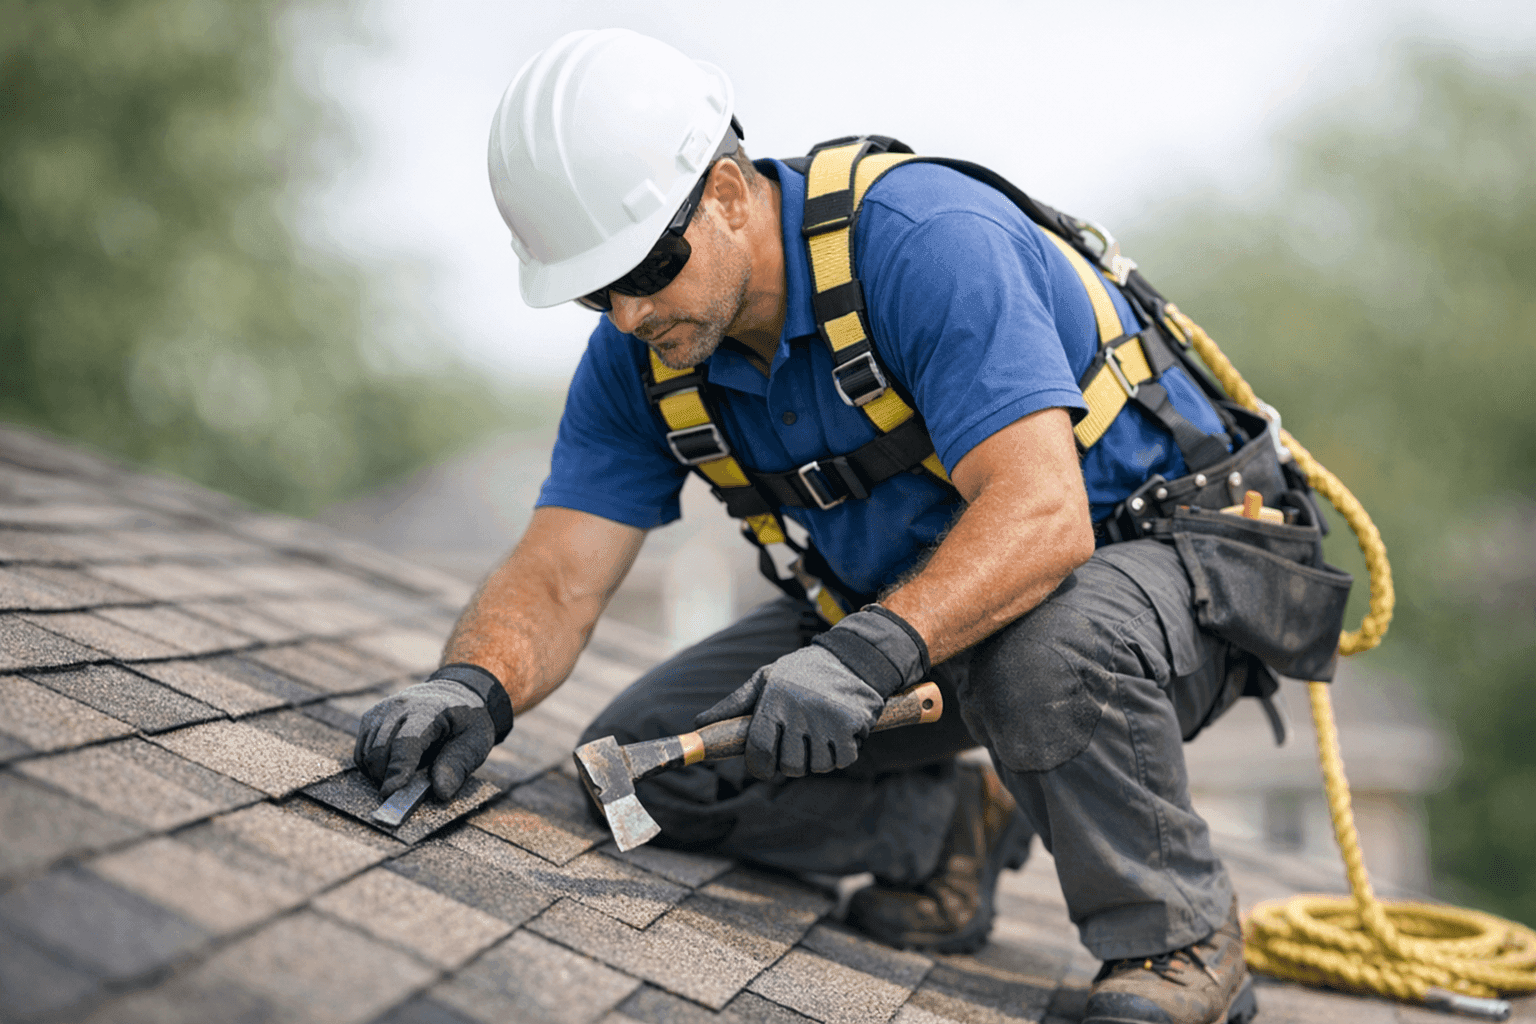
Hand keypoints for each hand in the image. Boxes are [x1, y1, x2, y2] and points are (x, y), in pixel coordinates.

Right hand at [355, 664, 512, 799]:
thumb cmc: (467, 722)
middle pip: (380, 751)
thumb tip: (441, 792)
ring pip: (366, 753)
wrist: (456, 695)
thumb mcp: (475, 743)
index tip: (390, 793)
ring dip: (379, 774)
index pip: (406, 743)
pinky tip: (392, 768)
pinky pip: (361, 751)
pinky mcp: (371, 717)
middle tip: (406, 790)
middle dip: (388, 777)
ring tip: (404, 776)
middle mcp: (400, 706)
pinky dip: (371, 767)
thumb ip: (457, 766)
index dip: (397, 770)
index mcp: (429, 710)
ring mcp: (382, 710)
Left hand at [694, 606, 927, 779]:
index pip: (759, 750)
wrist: (852, 657)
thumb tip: (698, 723)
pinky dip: (841, 754)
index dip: (760, 766)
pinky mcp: (851, 725)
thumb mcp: (765, 679)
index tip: (765, 767)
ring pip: (817, 766)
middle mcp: (798, 712)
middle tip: (797, 746)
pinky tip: (839, 735)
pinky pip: (842, 759)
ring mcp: (826, 720)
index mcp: (773, 701)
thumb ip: (734, 704)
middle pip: (789, 765)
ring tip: (819, 736)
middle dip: (792, 762)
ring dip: (818, 758)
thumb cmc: (802, 672)